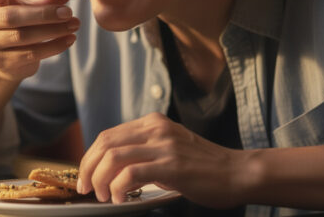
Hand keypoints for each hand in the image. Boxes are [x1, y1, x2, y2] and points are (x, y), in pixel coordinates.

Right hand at [0, 0, 79, 80]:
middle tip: (67, 12)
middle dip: (43, 14)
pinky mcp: (1, 61)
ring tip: (73, 25)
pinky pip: (30, 54)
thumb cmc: (18, 20)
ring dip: (52, 30)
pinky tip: (69, 40)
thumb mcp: (27, 4)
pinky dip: (53, 46)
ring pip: (22, 37)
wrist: (6, 56)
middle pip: (11, 16)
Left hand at [77, 112, 247, 207]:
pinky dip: (118, 188)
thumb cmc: (204, 167)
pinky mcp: (171, 165)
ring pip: (114, 157)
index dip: (90, 157)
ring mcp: (164, 145)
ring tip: (104, 196)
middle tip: (87, 188)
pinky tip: (120, 199)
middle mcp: (156, 129)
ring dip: (101, 180)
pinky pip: (132, 174)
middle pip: (105, 143)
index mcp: (152, 123)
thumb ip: (144, 152)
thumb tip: (112, 169)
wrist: (238, 172)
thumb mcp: (170, 149)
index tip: (86, 177)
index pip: (108, 135)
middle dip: (88, 168)